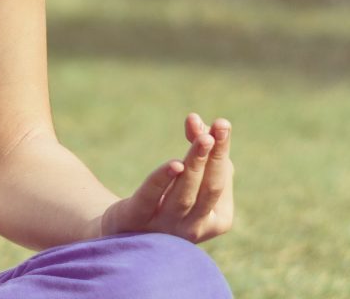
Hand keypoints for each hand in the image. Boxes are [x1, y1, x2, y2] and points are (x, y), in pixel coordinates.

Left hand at [98, 112, 234, 242]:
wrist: (127, 227)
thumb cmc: (169, 196)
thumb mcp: (189, 171)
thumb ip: (197, 144)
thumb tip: (195, 120)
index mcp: (217, 220)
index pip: (221, 183)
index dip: (221, 151)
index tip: (222, 123)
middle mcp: (194, 229)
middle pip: (209, 189)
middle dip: (215, 158)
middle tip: (220, 128)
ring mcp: (166, 229)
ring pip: (184, 195)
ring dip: (195, 164)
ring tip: (203, 138)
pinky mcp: (136, 220)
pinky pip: (150, 198)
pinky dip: (162, 180)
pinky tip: (174, 164)